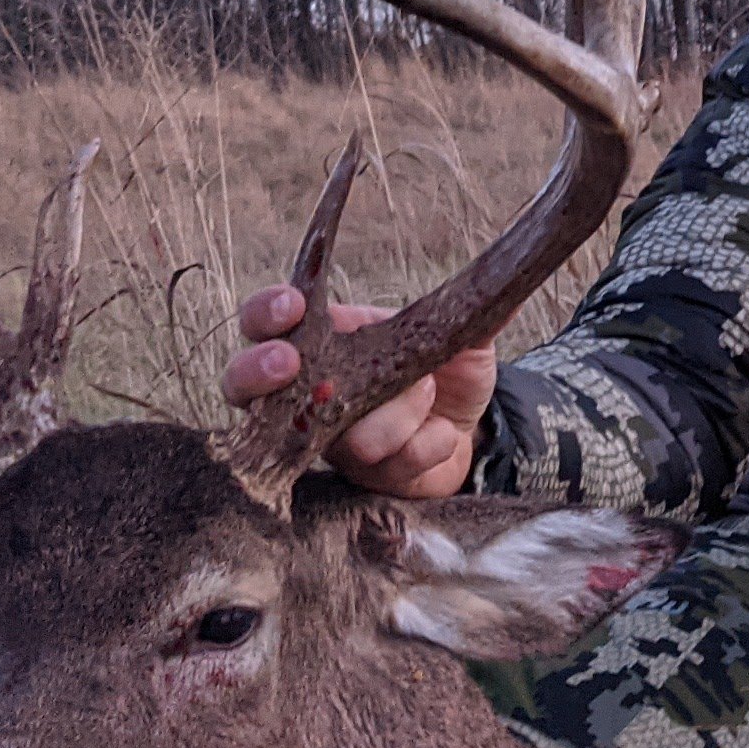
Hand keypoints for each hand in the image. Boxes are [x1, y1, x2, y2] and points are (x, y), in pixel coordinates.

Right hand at [224, 284, 497, 500]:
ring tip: (429, 392)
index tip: (290, 305)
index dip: (265, 311)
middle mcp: (307, 391)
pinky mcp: (360, 479)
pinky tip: (444, 434)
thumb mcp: (457, 330)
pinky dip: (425, 445)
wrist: (469, 429)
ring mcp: (328, 438)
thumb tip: (508, 269)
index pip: (266, 320)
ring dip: (391, 414)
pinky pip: (386, 467)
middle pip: (241, 385)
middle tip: (290, 364)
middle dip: (257, 372)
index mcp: (322, 338)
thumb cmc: (444, 370)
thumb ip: (466, 305)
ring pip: (330, 436)